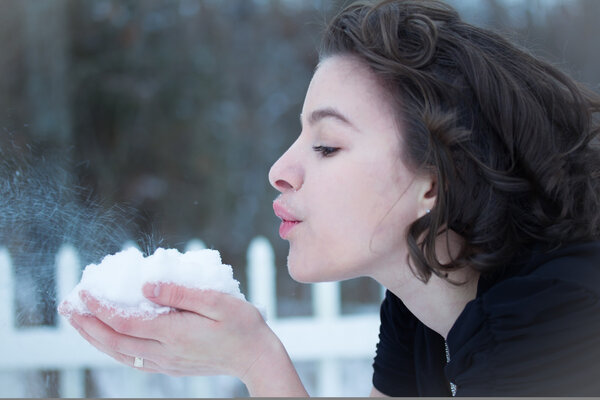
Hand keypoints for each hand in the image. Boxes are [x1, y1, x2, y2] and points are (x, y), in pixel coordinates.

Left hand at [61, 284, 279, 378]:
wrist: (256, 357)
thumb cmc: (243, 325)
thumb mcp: (218, 301)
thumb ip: (181, 293)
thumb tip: (146, 285)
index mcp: (175, 333)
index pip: (126, 321)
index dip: (101, 307)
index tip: (85, 291)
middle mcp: (165, 352)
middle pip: (114, 341)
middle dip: (87, 324)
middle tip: (67, 306)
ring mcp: (166, 362)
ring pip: (119, 353)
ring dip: (94, 337)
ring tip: (78, 321)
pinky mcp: (170, 366)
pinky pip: (132, 359)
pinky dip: (112, 347)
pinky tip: (107, 337)